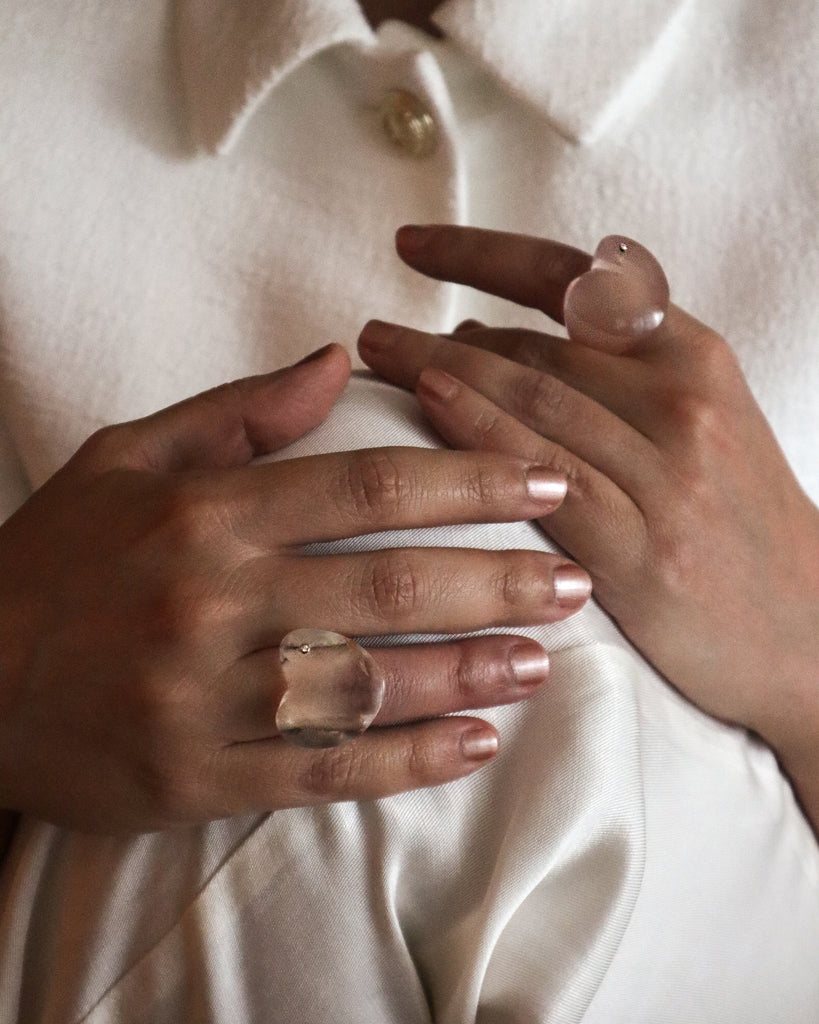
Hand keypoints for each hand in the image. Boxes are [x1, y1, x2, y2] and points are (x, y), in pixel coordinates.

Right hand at [0, 342, 588, 833]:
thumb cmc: (57, 559)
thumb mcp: (129, 457)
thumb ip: (239, 409)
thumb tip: (339, 357)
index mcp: (206, 512)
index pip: (366, 484)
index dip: (468, 477)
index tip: (543, 479)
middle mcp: (214, 599)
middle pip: (389, 584)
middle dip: (498, 580)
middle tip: (578, 577)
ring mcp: (207, 696)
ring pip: (369, 683)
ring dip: (469, 671)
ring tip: (545, 659)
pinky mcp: (197, 776)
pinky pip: (323, 772)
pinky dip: (407, 761)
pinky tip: (475, 745)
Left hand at [358, 225, 818, 823]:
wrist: (808, 635)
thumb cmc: (740, 524)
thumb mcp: (702, 422)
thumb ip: (611, 376)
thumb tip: (491, 336)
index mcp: (693, 356)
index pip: (571, 279)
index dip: (481, 254)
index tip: (414, 245)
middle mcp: (679, 399)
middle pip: (534, 344)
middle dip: (441, 330)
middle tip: (374, 332)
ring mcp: (663, 472)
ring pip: (530, 399)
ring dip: (441, 370)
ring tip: (378, 359)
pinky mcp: (640, 547)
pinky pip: (541, 476)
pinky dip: (479, 434)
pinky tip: (429, 407)